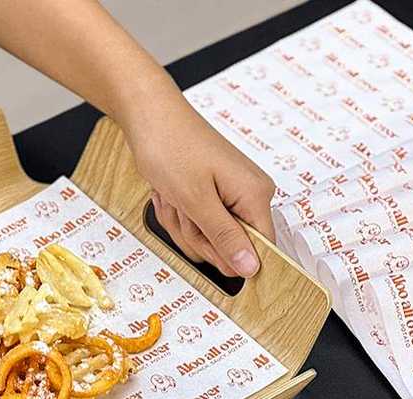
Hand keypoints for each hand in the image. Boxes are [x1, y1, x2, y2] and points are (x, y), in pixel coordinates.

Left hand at [122, 90, 276, 277]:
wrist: (150, 116)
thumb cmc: (171, 148)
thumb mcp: (195, 200)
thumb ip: (224, 237)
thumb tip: (251, 267)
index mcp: (255, 195)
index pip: (261, 250)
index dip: (231, 257)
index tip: (206, 242)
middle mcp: (249, 196)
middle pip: (229, 248)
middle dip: (197, 236)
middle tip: (182, 208)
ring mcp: (230, 196)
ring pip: (207, 239)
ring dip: (183, 224)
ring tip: (174, 196)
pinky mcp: (213, 196)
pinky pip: (196, 225)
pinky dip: (178, 215)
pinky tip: (171, 194)